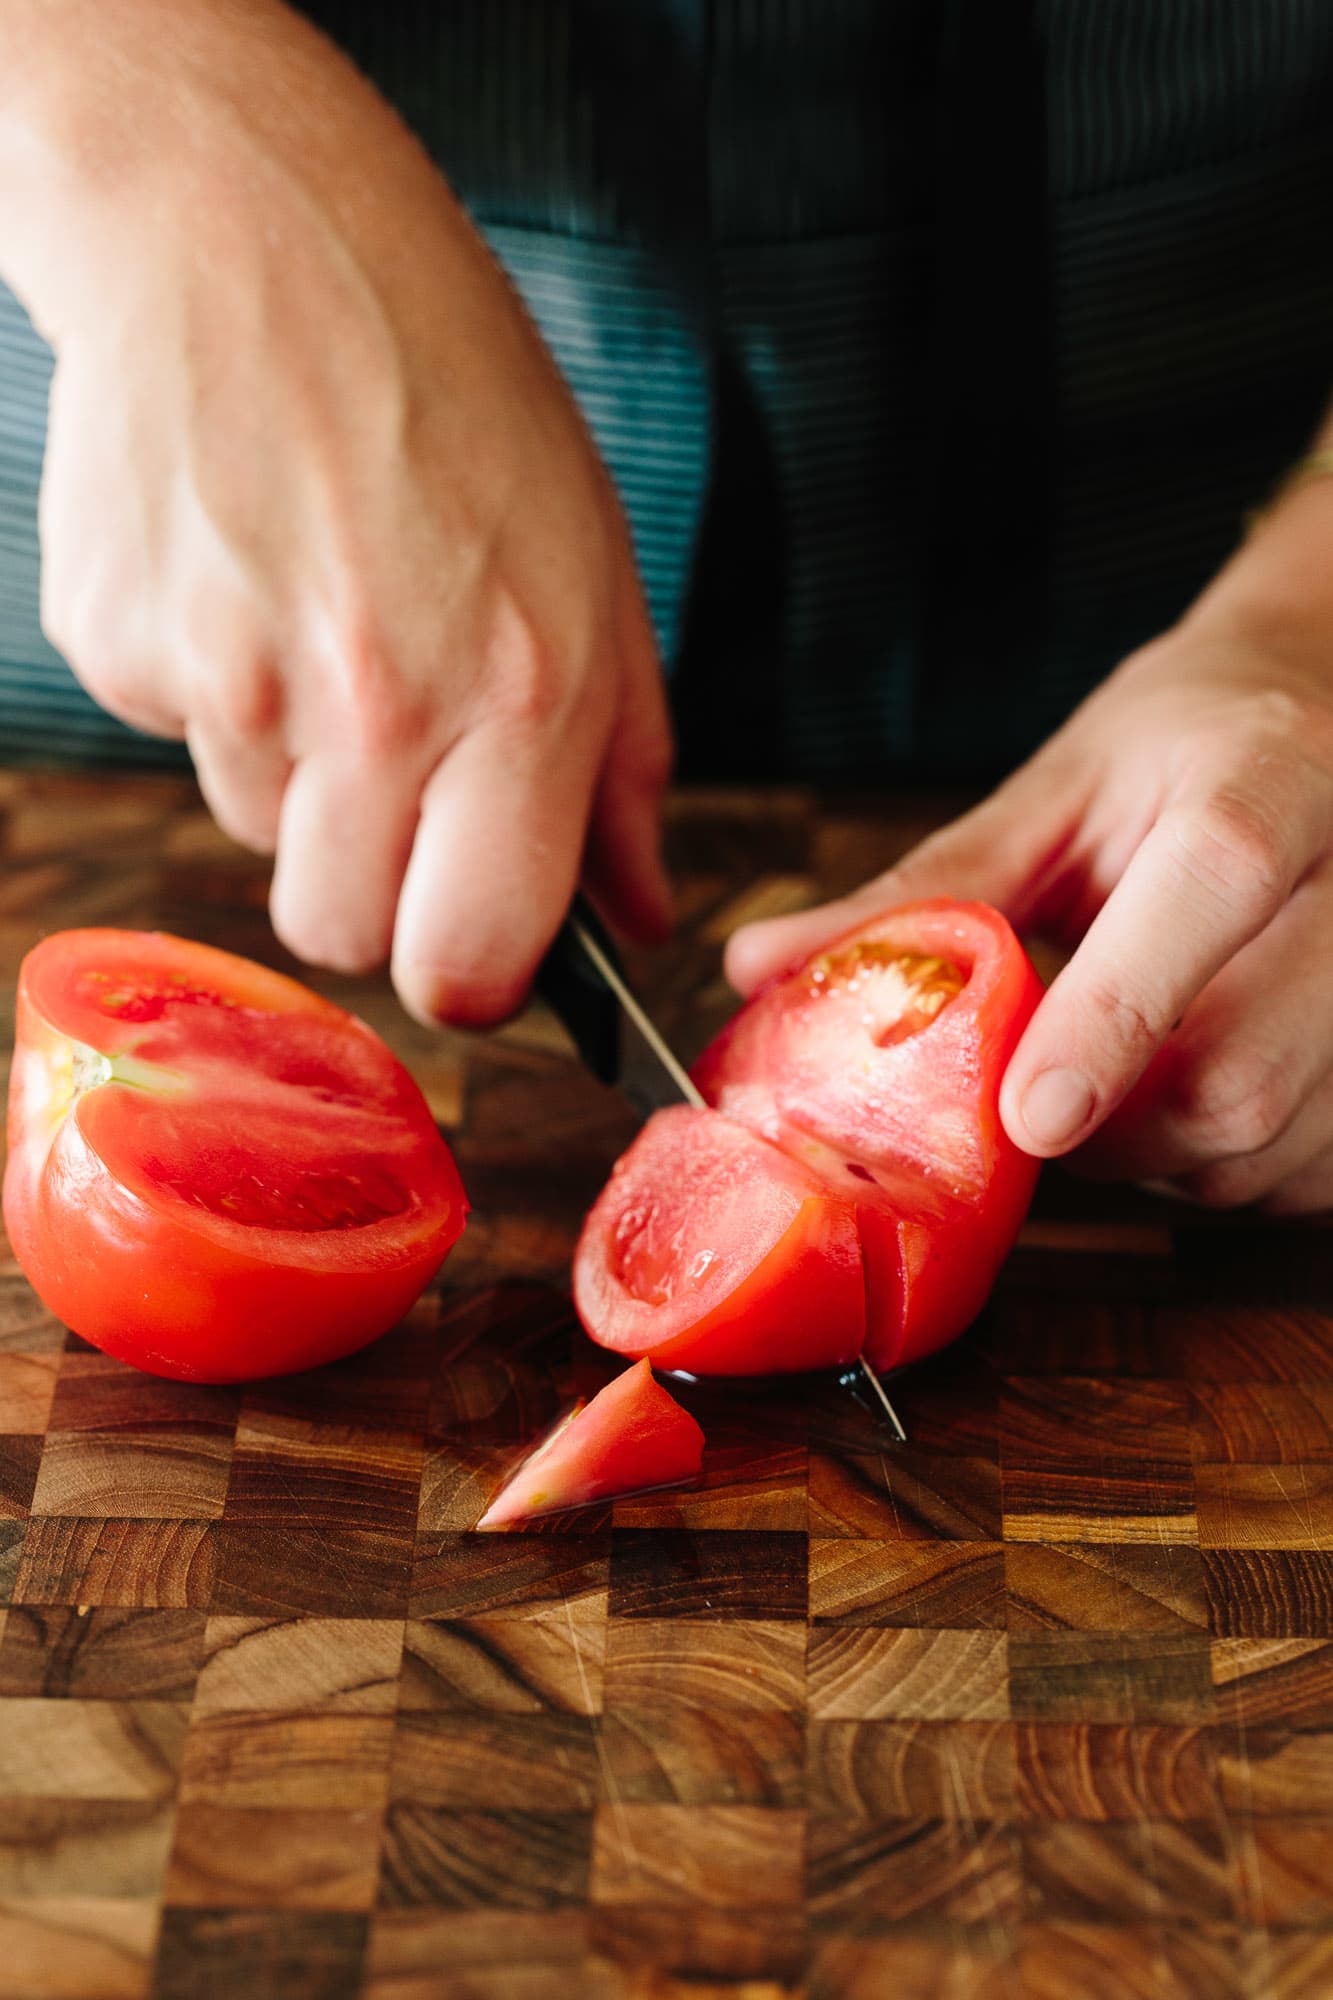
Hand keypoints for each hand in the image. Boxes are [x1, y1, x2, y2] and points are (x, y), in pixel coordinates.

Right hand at [0, 0, 671, 1024]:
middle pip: (341, 938)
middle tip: (396, 770)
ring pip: (260, 843)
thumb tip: (633, 917)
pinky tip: (253, 581)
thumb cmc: (450, 390)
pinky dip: (222, 697)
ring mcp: (233, 680)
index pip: (471, 968)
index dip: (472, 980)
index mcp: (521, 690)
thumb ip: (620, 768)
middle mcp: (375, 703)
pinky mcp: (122, 650)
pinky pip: (184, 749)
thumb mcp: (591, 564)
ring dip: (298, 778)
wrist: (248, 235)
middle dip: (374, 892)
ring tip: (327, 621)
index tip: (471, 939)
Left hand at [727, 476, 1332, 1211]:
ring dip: (1152, 1156)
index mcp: (1261, 783)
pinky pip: (1297, 1177)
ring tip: (1116, 1069)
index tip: (1027, 1114)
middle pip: (1233, 1074)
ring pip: (1261, 1147)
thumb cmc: (1183, 747)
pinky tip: (1184, 1097)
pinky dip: (1218, 1171)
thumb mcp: (1054, 790)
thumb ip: (925, 891)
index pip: (1211, 888)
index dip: (1116, 1016)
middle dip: (1097, 1125)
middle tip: (1029, 1087)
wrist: (1321, 716)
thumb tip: (757, 964)